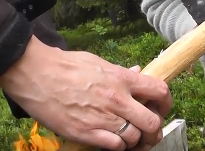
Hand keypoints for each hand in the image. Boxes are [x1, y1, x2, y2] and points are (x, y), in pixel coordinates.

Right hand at [0, 35, 172, 150]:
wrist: (36, 74)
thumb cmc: (68, 65)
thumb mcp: (100, 62)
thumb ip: (123, 72)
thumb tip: (139, 73)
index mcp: (123, 79)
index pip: (160, 91)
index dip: (167, 102)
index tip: (163, 107)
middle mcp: (117, 100)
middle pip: (152, 122)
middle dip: (155, 128)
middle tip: (150, 128)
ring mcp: (102, 118)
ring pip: (135, 138)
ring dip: (137, 140)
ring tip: (132, 136)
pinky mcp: (86, 133)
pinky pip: (115, 146)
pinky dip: (119, 146)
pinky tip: (115, 140)